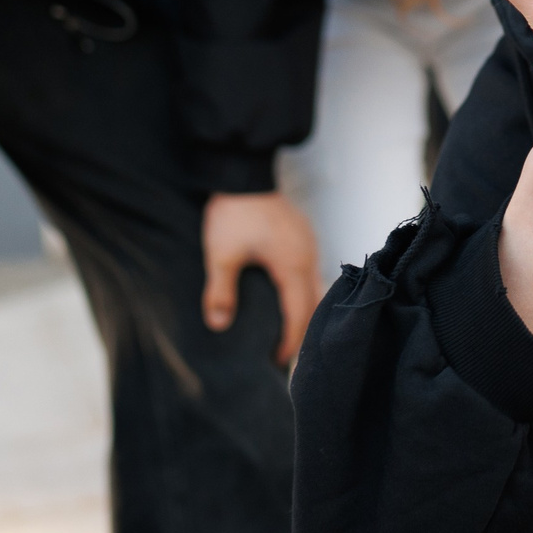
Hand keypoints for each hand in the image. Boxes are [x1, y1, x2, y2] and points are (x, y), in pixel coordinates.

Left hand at [201, 191, 319, 365]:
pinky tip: (287, 297)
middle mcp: (307, 256)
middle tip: (283, 353)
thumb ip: (221, 291)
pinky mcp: (302, 236)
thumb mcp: (221, 255)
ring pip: (314, 287)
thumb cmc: (234, 213)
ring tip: (286, 329)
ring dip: (302, 310)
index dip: (290, 340)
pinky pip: (309, 271)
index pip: (299, 313)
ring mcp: (308, 244)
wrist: (242, 172)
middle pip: (313, 303)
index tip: (277, 360)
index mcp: (293, 265)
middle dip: (300, 330)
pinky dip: (301, 291)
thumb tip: (219, 325)